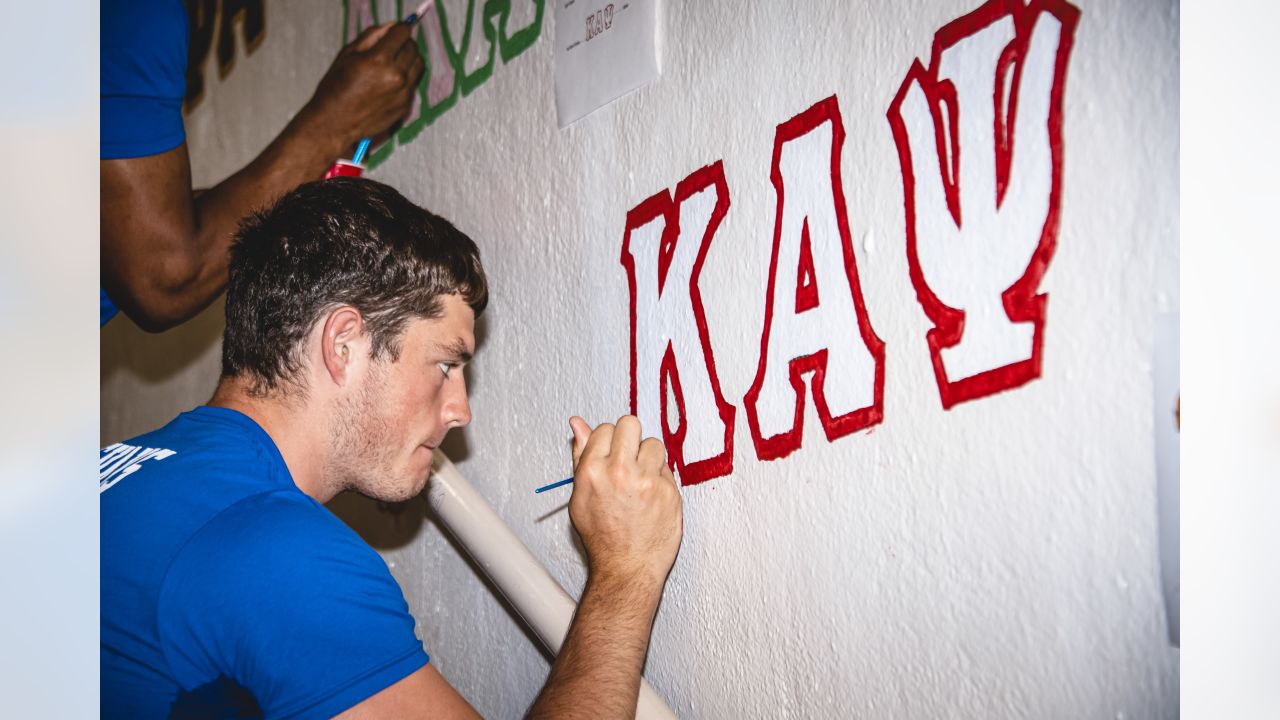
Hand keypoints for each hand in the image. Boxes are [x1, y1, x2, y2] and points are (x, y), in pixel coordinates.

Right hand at [301, 22, 424, 151]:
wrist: (334, 124)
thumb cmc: (335, 89)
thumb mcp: (347, 55)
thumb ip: (371, 37)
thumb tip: (390, 27)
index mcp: (378, 60)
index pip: (402, 33)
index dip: (398, 30)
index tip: (394, 32)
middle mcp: (395, 76)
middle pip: (413, 48)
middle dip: (404, 43)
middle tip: (392, 46)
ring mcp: (403, 93)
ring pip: (418, 65)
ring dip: (409, 59)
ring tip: (392, 63)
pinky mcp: (405, 106)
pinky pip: (413, 84)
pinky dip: (406, 78)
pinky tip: (388, 82)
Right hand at [567, 416, 682, 588]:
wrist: (627, 568)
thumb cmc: (602, 537)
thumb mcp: (580, 496)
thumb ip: (581, 455)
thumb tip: (577, 424)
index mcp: (592, 471)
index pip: (605, 428)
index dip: (609, 441)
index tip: (611, 454)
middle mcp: (619, 472)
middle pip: (631, 424)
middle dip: (629, 437)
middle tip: (628, 457)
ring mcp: (647, 481)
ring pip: (653, 443)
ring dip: (648, 457)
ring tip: (640, 479)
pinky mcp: (669, 491)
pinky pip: (667, 468)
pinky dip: (660, 478)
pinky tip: (650, 495)